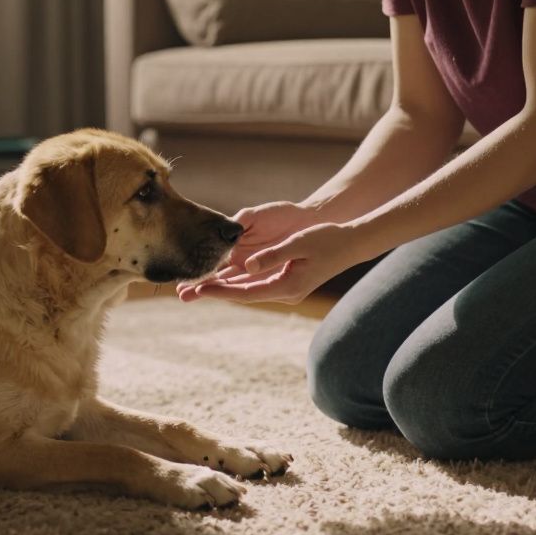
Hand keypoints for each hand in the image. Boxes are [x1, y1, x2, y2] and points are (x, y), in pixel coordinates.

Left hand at [177, 201, 320, 301]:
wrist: (352, 244)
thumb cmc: (327, 240)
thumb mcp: (298, 244)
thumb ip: (272, 256)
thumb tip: (247, 265)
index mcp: (286, 286)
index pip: (245, 292)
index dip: (220, 291)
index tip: (198, 289)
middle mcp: (283, 292)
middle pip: (240, 294)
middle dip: (213, 292)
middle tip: (184, 293)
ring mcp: (284, 288)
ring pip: (245, 290)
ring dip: (220, 288)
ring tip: (193, 288)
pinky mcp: (284, 281)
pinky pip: (253, 283)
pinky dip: (234, 281)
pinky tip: (218, 279)